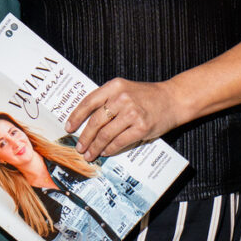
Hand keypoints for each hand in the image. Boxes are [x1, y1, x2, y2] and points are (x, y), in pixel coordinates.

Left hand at [64, 78, 183, 161]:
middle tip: (79, 147)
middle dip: (85, 137)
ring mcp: (132, 113)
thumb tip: (85, 120)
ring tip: (89, 153)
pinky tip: (105, 152)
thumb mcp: (124, 89)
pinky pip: (120, 141)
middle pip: (96, 121)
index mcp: (114, 86)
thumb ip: (107, 99)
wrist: (172, 99)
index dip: (76, 116)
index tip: (68, 127)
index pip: (89, 102)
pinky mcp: (141, 127)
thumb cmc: (146, 96)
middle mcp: (122, 98)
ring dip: (95, 146)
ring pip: (106, 134)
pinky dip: (110, 149)